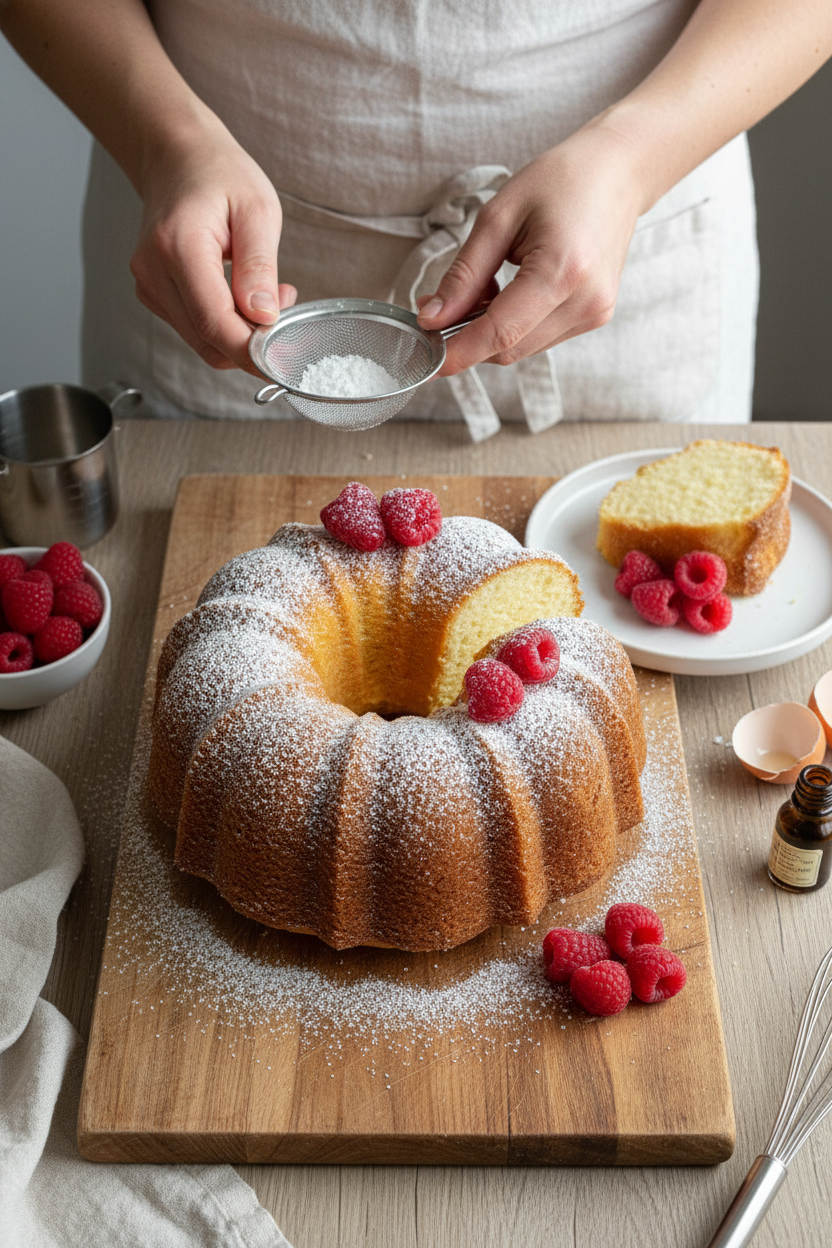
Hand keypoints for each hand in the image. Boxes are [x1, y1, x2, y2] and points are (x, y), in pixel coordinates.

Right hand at [130, 123, 296, 374]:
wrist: (177, 156)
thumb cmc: (218, 173)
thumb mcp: (257, 210)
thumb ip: (259, 267)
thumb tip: (263, 317)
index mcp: (178, 247)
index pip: (215, 323)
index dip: (251, 351)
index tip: (284, 358)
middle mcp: (154, 271)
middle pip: (207, 340)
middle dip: (252, 342)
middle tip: (283, 307)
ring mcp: (149, 284)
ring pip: (201, 340)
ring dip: (239, 333)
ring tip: (264, 293)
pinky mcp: (153, 293)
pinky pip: (193, 328)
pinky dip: (223, 324)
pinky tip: (240, 295)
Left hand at [416, 125, 647, 373]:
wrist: (619, 172)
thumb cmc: (561, 181)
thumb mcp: (498, 217)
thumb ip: (464, 274)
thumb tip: (432, 318)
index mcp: (563, 271)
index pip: (500, 332)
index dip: (458, 351)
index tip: (425, 358)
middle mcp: (586, 301)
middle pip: (508, 348)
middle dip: (467, 338)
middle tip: (438, 307)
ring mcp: (595, 313)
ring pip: (522, 348)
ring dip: (490, 331)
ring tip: (483, 287)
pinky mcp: (596, 316)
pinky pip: (539, 338)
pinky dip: (514, 325)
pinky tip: (511, 292)